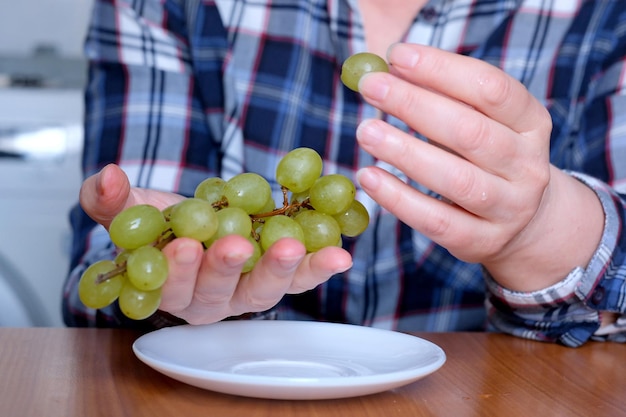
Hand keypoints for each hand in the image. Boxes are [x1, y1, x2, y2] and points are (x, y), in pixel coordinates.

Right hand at [79, 164, 351, 323]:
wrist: (204, 217)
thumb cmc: (164, 220)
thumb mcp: (130, 208)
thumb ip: (108, 198)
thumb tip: (105, 176)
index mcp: (170, 288)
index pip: (169, 286)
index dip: (176, 269)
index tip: (183, 245)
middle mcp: (212, 299)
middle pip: (220, 292)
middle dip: (226, 268)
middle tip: (235, 246)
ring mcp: (249, 290)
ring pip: (265, 289)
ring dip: (280, 269)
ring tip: (294, 246)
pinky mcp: (282, 275)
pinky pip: (301, 276)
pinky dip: (319, 264)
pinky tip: (339, 251)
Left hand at [355, 43, 602, 290]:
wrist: (523, 222)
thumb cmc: (487, 157)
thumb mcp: (482, 122)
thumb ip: (445, 97)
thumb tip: (388, 72)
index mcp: (531, 122)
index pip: (491, 88)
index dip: (442, 70)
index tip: (397, 56)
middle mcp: (527, 165)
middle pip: (470, 131)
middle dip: (414, 105)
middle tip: (371, 88)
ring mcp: (508, 207)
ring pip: (455, 178)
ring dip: (405, 152)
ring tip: (365, 132)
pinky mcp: (481, 241)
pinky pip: (436, 220)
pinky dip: (398, 199)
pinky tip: (368, 176)